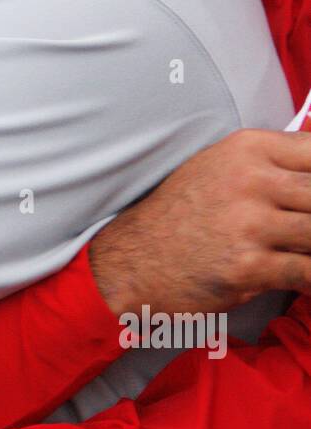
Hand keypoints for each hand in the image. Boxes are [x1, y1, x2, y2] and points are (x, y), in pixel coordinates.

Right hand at [90, 126, 310, 315]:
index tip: (310, 198)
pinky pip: (307, 272)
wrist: (134, 261)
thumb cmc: (178, 217)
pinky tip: (307, 279)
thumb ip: (267, 165)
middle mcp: (250, 180)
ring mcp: (249, 224)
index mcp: (246, 149)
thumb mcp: (218, 168)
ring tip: (304, 251)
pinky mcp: (248, 266)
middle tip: (306, 229)